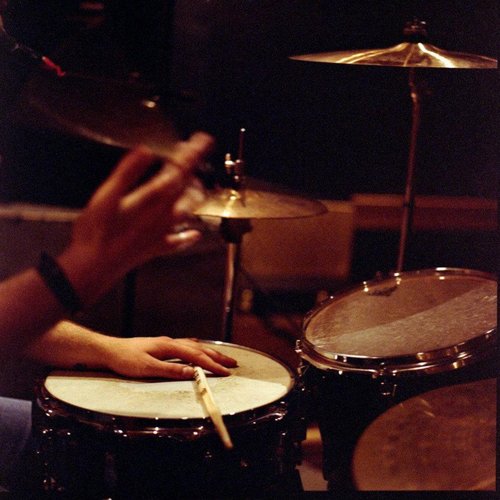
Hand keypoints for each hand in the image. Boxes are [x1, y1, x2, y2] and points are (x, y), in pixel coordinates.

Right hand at [58, 132, 213, 306]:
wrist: (94, 267)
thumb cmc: (97, 231)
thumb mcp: (106, 195)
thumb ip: (128, 172)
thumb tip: (146, 152)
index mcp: (153, 198)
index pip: (179, 170)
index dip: (192, 153)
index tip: (202, 140)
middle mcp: (164, 214)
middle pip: (188, 189)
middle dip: (194, 172)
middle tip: (192, 159)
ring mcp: (163, 232)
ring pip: (189, 211)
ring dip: (194, 196)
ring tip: (196, 186)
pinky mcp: (158, 247)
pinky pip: (180, 240)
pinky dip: (189, 235)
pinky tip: (195, 233)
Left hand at [102, 336, 237, 378]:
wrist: (108, 350)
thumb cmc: (125, 360)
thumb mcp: (147, 368)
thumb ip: (170, 370)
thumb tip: (192, 372)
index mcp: (169, 347)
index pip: (197, 356)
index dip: (212, 365)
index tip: (227, 372)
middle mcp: (170, 342)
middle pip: (199, 349)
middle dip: (217, 357)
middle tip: (233, 364)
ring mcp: (166, 343)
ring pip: (194, 346)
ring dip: (209, 352)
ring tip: (222, 357)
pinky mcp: (161, 346)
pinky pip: (186, 345)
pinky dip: (197, 348)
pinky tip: (198, 347)